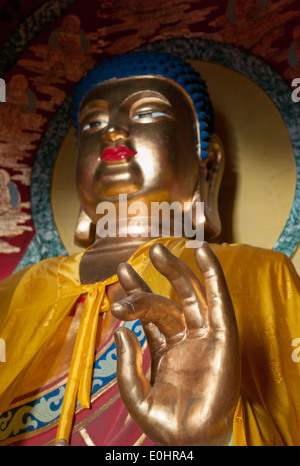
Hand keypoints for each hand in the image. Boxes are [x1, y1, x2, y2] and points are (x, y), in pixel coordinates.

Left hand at [111, 242, 239, 445]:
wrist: (190, 442)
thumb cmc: (166, 423)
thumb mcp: (135, 395)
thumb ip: (127, 364)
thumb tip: (122, 332)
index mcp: (166, 347)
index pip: (151, 313)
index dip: (136, 293)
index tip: (120, 275)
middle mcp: (185, 338)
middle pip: (169, 300)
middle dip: (154, 277)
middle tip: (134, 259)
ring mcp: (204, 337)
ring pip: (191, 296)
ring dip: (177, 270)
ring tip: (158, 249)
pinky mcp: (223, 338)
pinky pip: (219, 303)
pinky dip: (214, 277)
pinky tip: (204, 253)